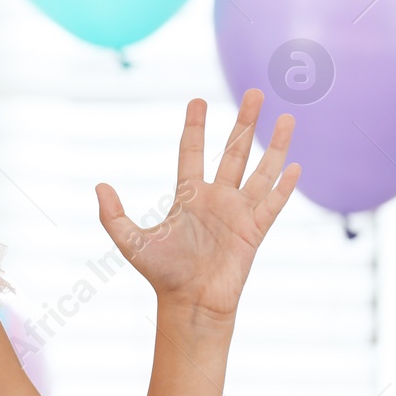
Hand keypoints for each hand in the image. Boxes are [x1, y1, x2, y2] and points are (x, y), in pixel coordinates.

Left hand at [95, 88, 299, 322]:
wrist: (190, 303)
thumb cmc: (162, 274)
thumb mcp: (131, 241)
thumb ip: (113, 215)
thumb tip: (99, 185)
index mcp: (189, 196)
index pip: (192, 152)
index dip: (195, 126)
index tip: (198, 100)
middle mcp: (217, 199)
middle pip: (234, 151)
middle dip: (244, 122)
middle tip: (254, 93)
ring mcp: (239, 213)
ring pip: (261, 171)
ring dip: (275, 145)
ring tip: (288, 118)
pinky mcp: (255, 230)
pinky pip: (273, 203)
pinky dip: (284, 185)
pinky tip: (295, 165)